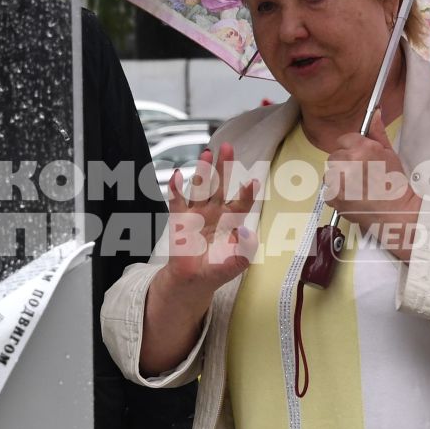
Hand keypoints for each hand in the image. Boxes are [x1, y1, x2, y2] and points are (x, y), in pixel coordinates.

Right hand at [160, 143, 256, 299]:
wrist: (194, 281)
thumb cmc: (216, 270)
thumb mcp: (237, 263)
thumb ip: (246, 249)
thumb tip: (245, 231)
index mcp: (231, 220)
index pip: (241, 202)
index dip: (246, 193)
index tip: (253, 182)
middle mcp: (214, 212)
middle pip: (220, 185)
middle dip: (223, 166)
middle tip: (227, 147)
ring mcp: (196, 214)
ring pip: (200, 188)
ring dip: (202, 171)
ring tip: (205, 154)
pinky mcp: (180, 220)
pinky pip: (177, 202)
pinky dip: (176, 189)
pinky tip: (176, 176)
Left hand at [324, 114, 422, 258]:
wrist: (395, 212)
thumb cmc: (395, 184)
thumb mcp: (389, 153)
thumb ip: (377, 132)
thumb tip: (375, 112)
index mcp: (361, 148)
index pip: (344, 139)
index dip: (352, 149)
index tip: (360, 159)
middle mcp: (347, 162)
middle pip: (335, 156)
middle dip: (345, 163)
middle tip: (361, 175)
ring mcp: (338, 180)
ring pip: (330, 172)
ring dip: (339, 177)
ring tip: (357, 186)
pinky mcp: (332, 196)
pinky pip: (328, 188)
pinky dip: (337, 193)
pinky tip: (352, 195)